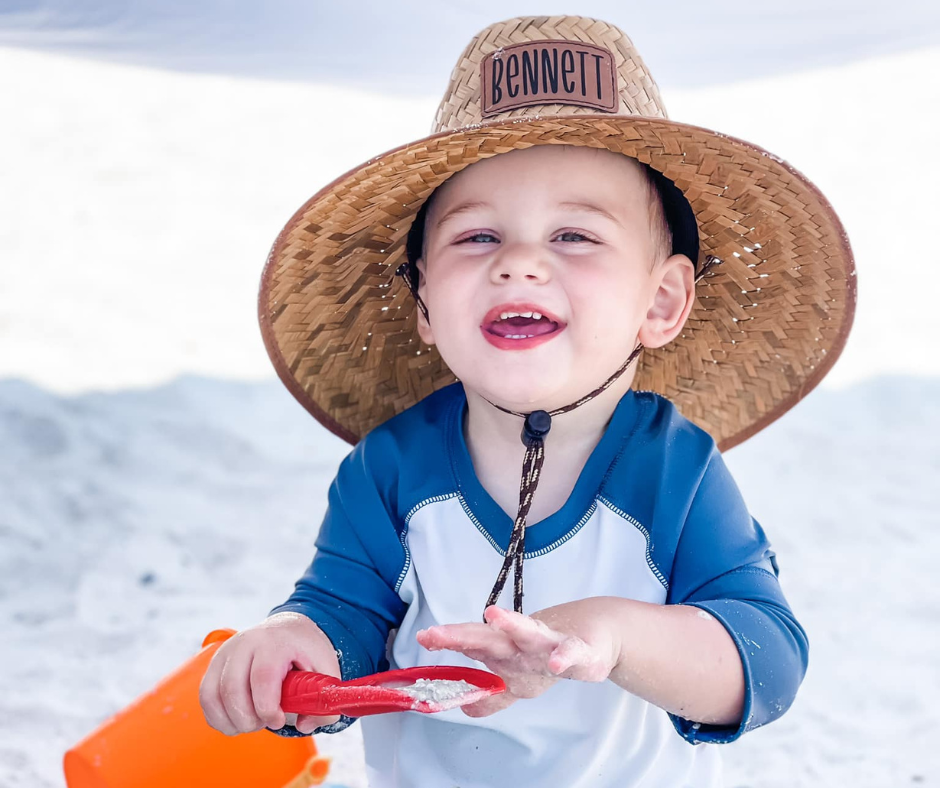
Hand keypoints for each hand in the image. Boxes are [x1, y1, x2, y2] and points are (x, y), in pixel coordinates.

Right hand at [199, 612, 340, 734]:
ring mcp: (226, 652)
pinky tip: (237, 720)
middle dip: (248, 719)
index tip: (279, 720)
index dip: (267, 708)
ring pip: (213, 695)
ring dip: (231, 721)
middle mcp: (245, 643)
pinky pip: (205, 697)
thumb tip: (303, 724)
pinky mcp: (215, 663)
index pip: (263, 677)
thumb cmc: (307, 650)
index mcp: (276, 642)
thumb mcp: (326, 669)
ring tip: (253, 722)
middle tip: (266, 722)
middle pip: (232, 689)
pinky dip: (218, 717)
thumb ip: (324, 702)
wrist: (289, 628)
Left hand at [416, 603, 616, 716]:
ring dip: (513, 625)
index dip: (448, 641)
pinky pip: (572, 655)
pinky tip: (558, 662)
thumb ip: (492, 695)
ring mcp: (551, 645)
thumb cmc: (547, 653)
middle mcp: (522, 643)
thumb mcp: (517, 681)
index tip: (424, 637)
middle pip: (489, 638)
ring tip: (494, 615)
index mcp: (505, 650)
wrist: (595, 636)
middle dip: (462, 635)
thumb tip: (466, 708)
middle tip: (436, 633)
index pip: (471, 644)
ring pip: (530, 634)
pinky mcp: (581, 652)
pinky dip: (566, 657)